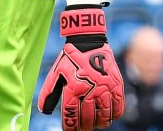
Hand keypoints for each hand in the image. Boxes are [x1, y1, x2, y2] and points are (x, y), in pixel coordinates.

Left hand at [38, 6, 124, 129]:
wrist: (88, 41)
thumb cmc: (70, 58)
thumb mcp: (56, 73)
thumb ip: (48, 93)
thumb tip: (44, 111)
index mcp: (74, 88)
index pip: (71, 118)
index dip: (70, 127)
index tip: (69, 129)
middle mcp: (91, 90)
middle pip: (87, 120)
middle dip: (83, 127)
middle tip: (80, 127)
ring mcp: (106, 89)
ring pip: (104, 118)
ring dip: (98, 123)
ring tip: (93, 122)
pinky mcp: (117, 86)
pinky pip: (118, 109)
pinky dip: (112, 116)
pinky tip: (106, 115)